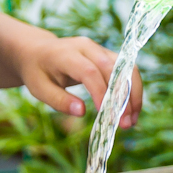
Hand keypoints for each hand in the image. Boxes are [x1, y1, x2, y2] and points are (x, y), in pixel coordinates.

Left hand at [16, 32, 145, 129]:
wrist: (39, 51)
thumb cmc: (38, 72)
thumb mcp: (39, 89)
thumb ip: (59, 101)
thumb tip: (81, 112)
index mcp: (67, 54)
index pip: (89, 72)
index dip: (101, 93)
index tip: (106, 116)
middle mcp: (88, 47)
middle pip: (114, 69)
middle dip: (123, 97)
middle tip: (125, 124)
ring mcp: (101, 49)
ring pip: (127, 68)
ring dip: (133, 94)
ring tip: (131, 121)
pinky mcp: (109, 55)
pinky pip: (127, 71)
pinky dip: (132, 90)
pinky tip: (131, 111)